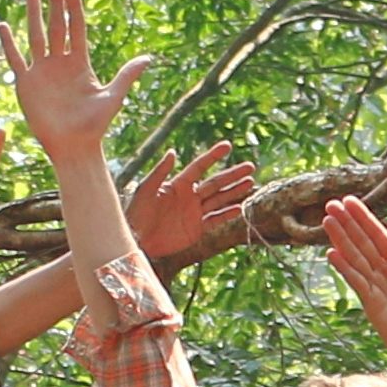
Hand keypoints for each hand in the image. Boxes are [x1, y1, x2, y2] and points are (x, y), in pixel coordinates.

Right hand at [0, 0, 150, 166]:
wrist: (74, 147)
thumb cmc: (95, 125)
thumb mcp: (113, 98)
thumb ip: (127, 76)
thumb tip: (149, 58)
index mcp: (80, 63)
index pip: (76, 27)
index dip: (74, 6)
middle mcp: (60, 63)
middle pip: (56, 25)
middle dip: (55, 1)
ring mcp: (42, 71)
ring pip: (36, 36)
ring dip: (33, 14)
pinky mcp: (26, 84)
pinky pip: (16, 59)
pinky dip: (9, 44)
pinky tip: (3, 26)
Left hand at [127, 140, 254, 269]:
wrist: (137, 241)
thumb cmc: (136, 213)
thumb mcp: (145, 190)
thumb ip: (159, 172)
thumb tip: (173, 152)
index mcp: (178, 184)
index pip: (199, 167)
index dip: (213, 156)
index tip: (227, 145)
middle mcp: (189, 196)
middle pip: (215, 183)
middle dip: (233, 175)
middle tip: (250, 166)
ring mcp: (194, 213)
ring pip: (219, 199)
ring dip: (234, 191)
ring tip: (251, 183)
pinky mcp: (196, 229)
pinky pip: (215, 220)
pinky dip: (227, 214)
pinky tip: (240, 207)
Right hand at [324, 199, 386, 386]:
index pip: (381, 236)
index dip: (366, 219)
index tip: (351, 202)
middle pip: (363, 243)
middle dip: (348, 224)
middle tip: (331, 205)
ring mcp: (376, 286)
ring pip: (356, 257)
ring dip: (341, 240)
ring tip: (327, 221)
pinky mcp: (369, 302)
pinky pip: (355, 280)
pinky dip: (344, 267)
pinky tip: (332, 252)